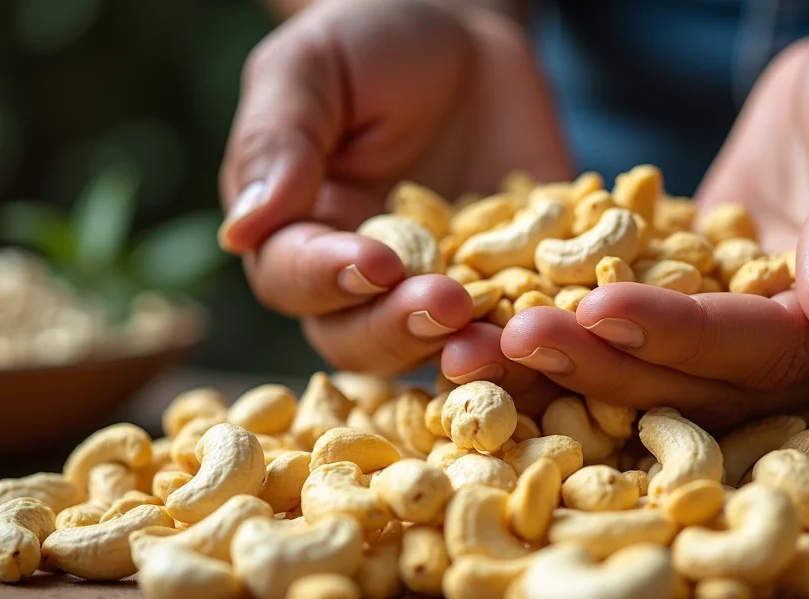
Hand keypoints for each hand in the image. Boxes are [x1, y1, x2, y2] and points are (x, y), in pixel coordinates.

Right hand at [218, 0, 569, 375]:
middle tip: (448, 304)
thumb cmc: (367, 46)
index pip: (296, 280)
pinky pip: (524, 321)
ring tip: (504, 339)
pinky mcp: (513, 283)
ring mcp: (443, 288)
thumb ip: (279, 141)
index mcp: (300, 237)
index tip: (371, 263)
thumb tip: (242, 231)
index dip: (330, 280)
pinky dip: (542, 333)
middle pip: (365, 337)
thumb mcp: (311, 69)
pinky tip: (566, 325)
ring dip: (472, 351)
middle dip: (404, 327)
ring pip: (444, 346)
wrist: (462, 37)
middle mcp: (366, 282)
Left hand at [465, 0, 808, 426]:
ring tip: (497, 342)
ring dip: (588, 362)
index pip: (784, 345)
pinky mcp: (733, 302)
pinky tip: (518, 322)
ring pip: (680, 372)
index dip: (690, 335)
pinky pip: (661, 332)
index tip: (599, 307)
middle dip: (614, 362)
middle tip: (512, 340)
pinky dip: (593, 334)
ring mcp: (785, 329)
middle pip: (720, 380)